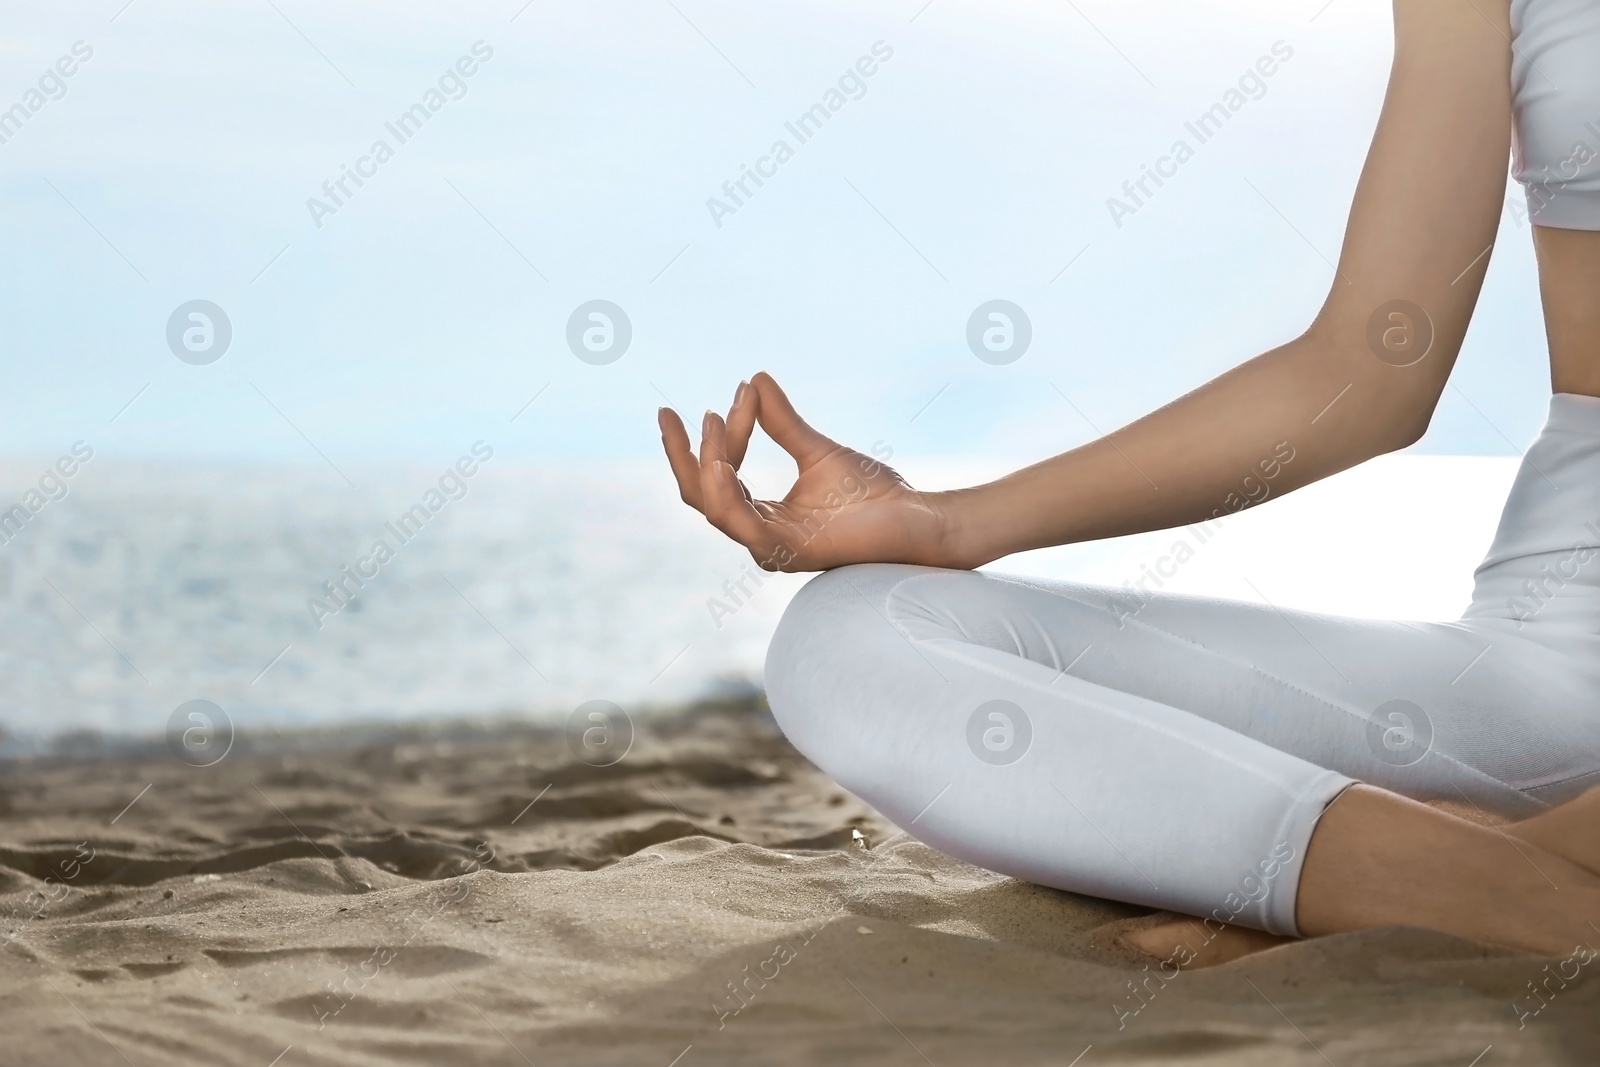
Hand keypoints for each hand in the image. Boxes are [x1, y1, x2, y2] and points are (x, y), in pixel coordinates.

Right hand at [658, 373, 952, 571]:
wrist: (916, 517)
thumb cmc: (875, 495)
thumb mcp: (817, 450)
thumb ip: (782, 423)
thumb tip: (753, 380)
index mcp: (763, 516)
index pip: (721, 476)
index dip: (722, 436)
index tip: (737, 393)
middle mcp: (759, 536)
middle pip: (700, 496)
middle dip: (680, 454)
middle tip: (665, 413)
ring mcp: (770, 548)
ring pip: (714, 506)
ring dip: (709, 461)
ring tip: (713, 419)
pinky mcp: (786, 551)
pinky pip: (738, 520)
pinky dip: (724, 487)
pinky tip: (720, 459)